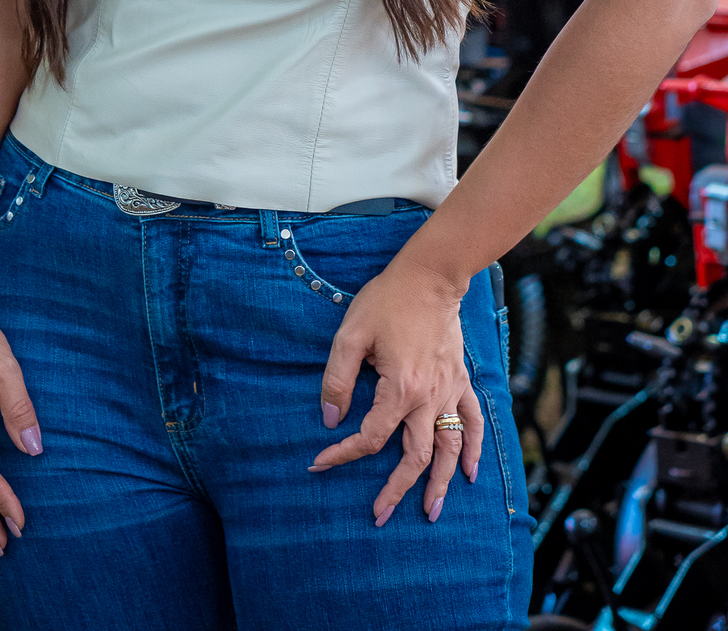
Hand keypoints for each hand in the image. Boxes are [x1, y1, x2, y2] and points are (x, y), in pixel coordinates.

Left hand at [309, 254, 482, 525]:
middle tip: (380, 516)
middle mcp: (429, 398)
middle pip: (414, 456)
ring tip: (430, 512)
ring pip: (448, 449)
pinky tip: (470, 474)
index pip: (370, 436)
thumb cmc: (386, 301)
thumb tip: (329, 417)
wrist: (429, 277)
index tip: (320, 463)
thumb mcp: (351, 334)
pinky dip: (473, 450)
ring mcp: (450, 391)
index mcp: (399, 388)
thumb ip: (337, 378)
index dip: (343, 454)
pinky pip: (473, 422)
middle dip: (396, 490)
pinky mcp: (461, 381)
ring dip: (439, 483)